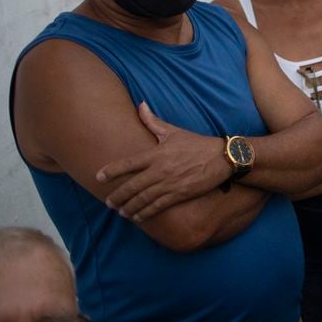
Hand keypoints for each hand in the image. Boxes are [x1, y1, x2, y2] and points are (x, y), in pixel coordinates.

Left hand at [97, 102, 231, 221]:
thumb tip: (140, 104)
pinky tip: (138, 217)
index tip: (99, 177)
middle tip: (109, 202)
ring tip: (121, 212)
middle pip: (132, 186)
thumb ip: (153, 121)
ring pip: (142, 199)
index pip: (128, 163)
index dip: (111, 171)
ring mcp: (169, 184)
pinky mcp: (179, 194)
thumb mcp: (174, 131)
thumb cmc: (197, 143)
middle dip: (117, 196)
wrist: (222, 157)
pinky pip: (157, 206)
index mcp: (157, 154)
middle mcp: (160, 170)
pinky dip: (145, 213)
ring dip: (129, 207)